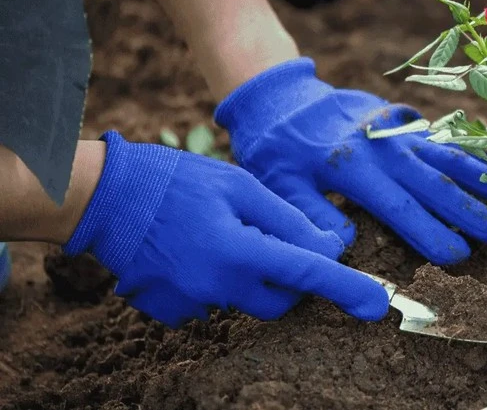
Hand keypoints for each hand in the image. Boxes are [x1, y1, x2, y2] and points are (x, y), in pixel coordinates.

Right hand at [65, 131, 388, 326]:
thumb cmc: (176, 180)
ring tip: (220, 233)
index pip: (308, 275)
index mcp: (239, 250)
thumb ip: (286, 219)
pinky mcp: (170, 311)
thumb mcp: (239, 185)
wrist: (104, 197)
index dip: (347, 288)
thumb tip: (329, 247)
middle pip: (280, 301)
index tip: (377, 305)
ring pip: (245, 301)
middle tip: (272, 240)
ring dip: (249, 275)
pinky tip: (195, 250)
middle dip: (291, 279)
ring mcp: (190, 304)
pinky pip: (211, 304)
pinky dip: (215, 281)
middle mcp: (217, 286)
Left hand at [214, 58, 486, 264]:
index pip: (400, 207)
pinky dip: (471, 153)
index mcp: (353, 167)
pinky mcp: (404, 122)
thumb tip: (342, 245)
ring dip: (483, 178)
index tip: (458, 257)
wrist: (283, 96)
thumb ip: (308, 213)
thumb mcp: (278, 183)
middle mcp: (384, 147)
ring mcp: (398, 132)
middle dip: (473, 212)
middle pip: (436, 184)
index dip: (430, 233)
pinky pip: (443, 139)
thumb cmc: (277, 148)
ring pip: (447, 157)